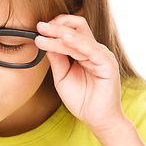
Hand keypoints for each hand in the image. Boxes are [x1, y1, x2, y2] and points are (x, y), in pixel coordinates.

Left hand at [35, 15, 125, 133]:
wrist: (97, 119)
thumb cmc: (82, 100)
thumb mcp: (62, 77)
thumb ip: (57, 60)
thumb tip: (46, 43)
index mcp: (85, 53)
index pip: (71, 32)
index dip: (55, 28)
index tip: (39, 29)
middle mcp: (94, 51)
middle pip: (76, 29)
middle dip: (56, 25)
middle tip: (39, 26)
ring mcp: (102, 56)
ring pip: (79, 37)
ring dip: (60, 33)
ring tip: (44, 32)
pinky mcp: (107, 64)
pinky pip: (90, 49)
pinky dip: (76, 42)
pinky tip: (63, 38)